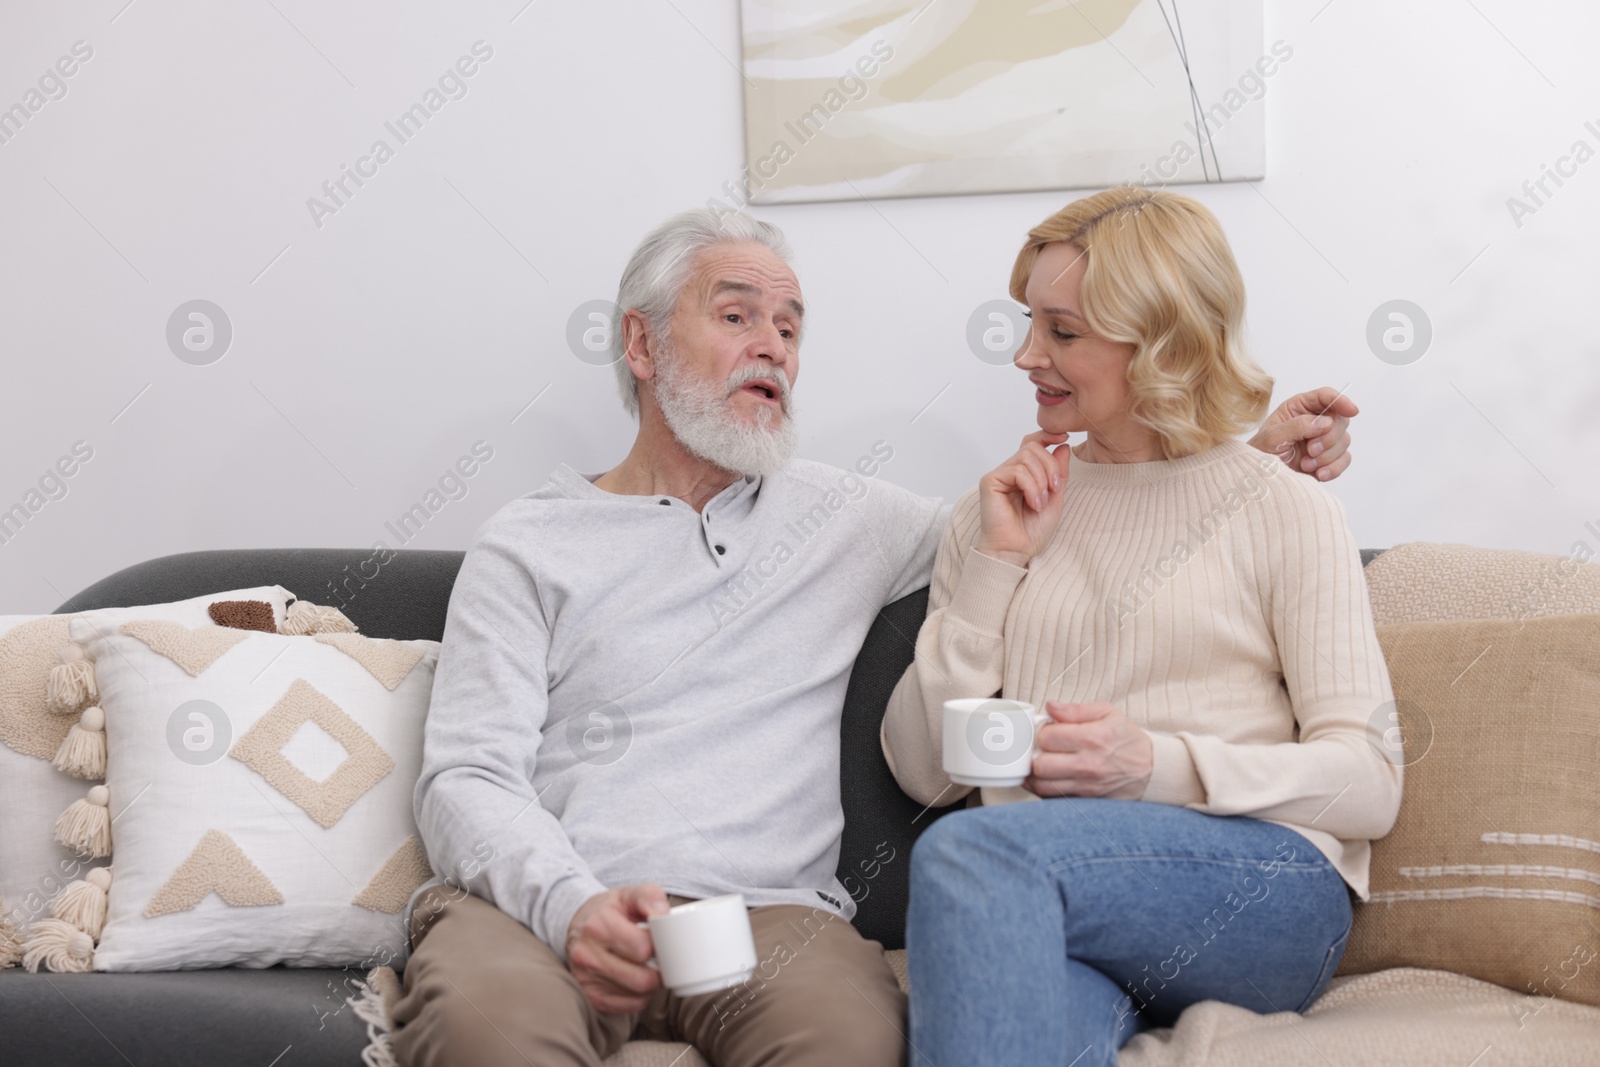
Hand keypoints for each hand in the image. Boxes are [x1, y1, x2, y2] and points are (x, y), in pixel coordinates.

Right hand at [565, 884, 669, 1013]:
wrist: (577, 926)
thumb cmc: (608, 911)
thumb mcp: (628, 894)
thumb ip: (649, 897)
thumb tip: (663, 914)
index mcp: (599, 926)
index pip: (642, 948)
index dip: (658, 947)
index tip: (659, 942)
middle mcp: (588, 955)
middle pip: (640, 978)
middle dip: (658, 971)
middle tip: (660, 960)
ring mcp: (586, 979)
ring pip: (636, 995)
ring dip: (651, 986)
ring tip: (650, 969)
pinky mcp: (590, 996)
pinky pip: (626, 1007)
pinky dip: (640, 998)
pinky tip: (638, 982)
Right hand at [974, 431, 1072, 567]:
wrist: (1016, 551)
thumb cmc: (1031, 531)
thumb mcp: (1055, 498)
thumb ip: (1059, 472)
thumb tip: (1062, 445)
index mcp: (1023, 473)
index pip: (1033, 443)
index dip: (1048, 435)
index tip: (1064, 437)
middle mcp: (1009, 471)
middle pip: (1033, 447)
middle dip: (1051, 466)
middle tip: (1055, 490)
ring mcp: (999, 475)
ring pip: (1027, 457)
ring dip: (1042, 480)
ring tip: (1041, 503)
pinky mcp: (990, 481)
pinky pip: (1017, 470)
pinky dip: (1031, 486)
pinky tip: (1033, 503)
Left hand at [1025, 701, 1151, 799]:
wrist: (1151, 770)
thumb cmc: (1128, 740)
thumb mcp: (1108, 714)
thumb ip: (1075, 710)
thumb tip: (1051, 706)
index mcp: (1093, 738)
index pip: (1048, 737)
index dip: (1042, 731)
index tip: (1048, 731)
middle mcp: (1088, 765)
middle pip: (1041, 765)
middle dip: (1036, 754)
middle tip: (1042, 749)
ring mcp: (1086, 786)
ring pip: (1043, 786)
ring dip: (1036, 775)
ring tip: (1041, 763)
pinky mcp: (1086, 800)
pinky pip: (1053, 799)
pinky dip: (1044, 790)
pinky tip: (1048, 778)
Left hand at [1249, 388, 1357, 480]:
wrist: (1262, 478)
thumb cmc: (1261, 453)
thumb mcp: (1271, 437)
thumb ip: (1296, 426)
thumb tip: (1325, 422)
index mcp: (1299, 408)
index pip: (1325, 396)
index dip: (1341, 400)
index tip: (1352, 410)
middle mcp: (1315, 420)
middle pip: (1340, 419)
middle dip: (1329, 438)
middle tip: (1311, 450)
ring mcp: (1323, 439)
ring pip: (1344, 440)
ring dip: (1327, 456)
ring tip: (1305, 464)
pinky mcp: (1329, 458)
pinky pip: (1345, 459)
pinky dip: (1334, 468)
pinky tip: (1319, 474)